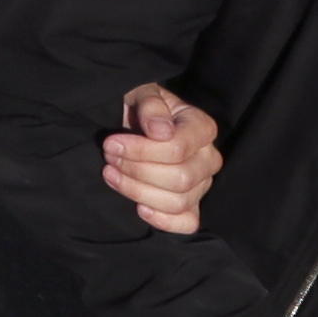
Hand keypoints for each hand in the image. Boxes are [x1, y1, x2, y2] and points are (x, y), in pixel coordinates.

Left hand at [102, 82, 224, 233]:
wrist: (134, 124)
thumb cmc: (141, 108)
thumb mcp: (142, 93)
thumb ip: (151, 106)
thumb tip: (161, 131)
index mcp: (202, 128)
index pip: (177, 149)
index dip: (141, 150)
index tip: (111, 142)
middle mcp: (208, 158)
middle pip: (180, 179)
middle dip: (136, 170)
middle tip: (109, 158)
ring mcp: (202, 184)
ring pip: (178, 202)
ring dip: (138, 192)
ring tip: (111, 175)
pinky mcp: (191, 205)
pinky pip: (187, 223)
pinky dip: (164, 220)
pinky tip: (139, 208)